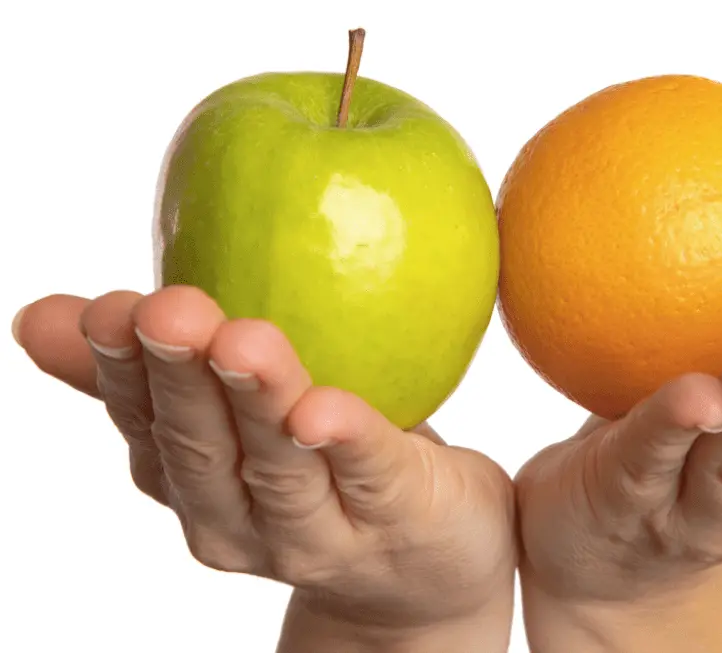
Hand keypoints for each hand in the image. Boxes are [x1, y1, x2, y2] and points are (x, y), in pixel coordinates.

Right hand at [13, 286, 516, 652]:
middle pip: (201, 450)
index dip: (120, 368)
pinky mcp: (398, 516)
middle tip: (167, 312)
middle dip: (179, 379)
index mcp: (195, 482)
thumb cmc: (329, 471)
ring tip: (242, 342)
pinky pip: (370, 474)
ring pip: (279, 467)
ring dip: (257, 403)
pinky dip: (344, 440)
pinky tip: (322, 412)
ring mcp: (319, 533)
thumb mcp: (235, 417)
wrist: (426, 572)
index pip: (144, 423)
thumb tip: (43, 313)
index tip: (112, 310)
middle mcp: (243, 521)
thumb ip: (159, 367)